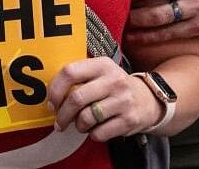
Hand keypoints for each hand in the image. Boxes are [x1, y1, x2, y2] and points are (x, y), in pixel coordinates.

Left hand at [46, 57, 160, 140]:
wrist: (147, 100)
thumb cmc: (114, 88)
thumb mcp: (101, 73)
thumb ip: (79, 77)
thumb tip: (50, 94)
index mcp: (103, 65)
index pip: (70, 72)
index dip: (55, 90)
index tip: (51, 102)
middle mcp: (114, 80)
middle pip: (76, 98)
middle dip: (62, 115)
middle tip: (59, 122)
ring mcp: (123, 100)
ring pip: (86, 118)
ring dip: (78, 125)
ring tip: (81, 124)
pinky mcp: (128, 120)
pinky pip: (98, 133)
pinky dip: (92, 134)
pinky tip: (97, 128)